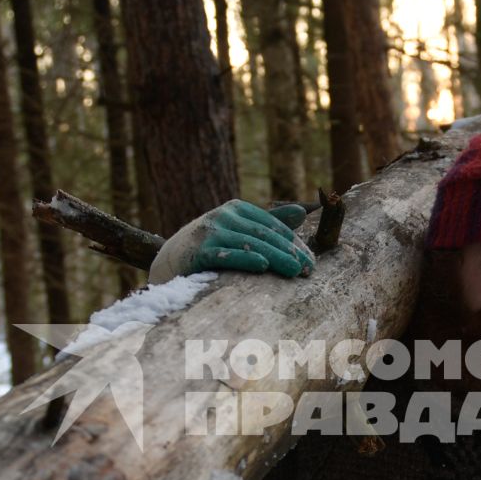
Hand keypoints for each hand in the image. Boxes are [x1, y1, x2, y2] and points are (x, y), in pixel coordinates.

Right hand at [185, 200, 313, 276]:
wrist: (169, 263)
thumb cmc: (209, 248)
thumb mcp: (237, 231)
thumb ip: (268, 222)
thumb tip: (301, 213)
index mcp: (236, 208)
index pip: (273, 225)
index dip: (294, 243)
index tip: (311, 261)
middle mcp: (222, 216)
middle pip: (264, 234)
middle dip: (289, 252)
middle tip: (309, 269)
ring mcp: (209, 232)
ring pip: (249, 244)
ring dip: (276, 257)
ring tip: (295, 271)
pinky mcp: (198, 251)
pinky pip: (226, 255)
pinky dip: (245, 258)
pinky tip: (263, 266)